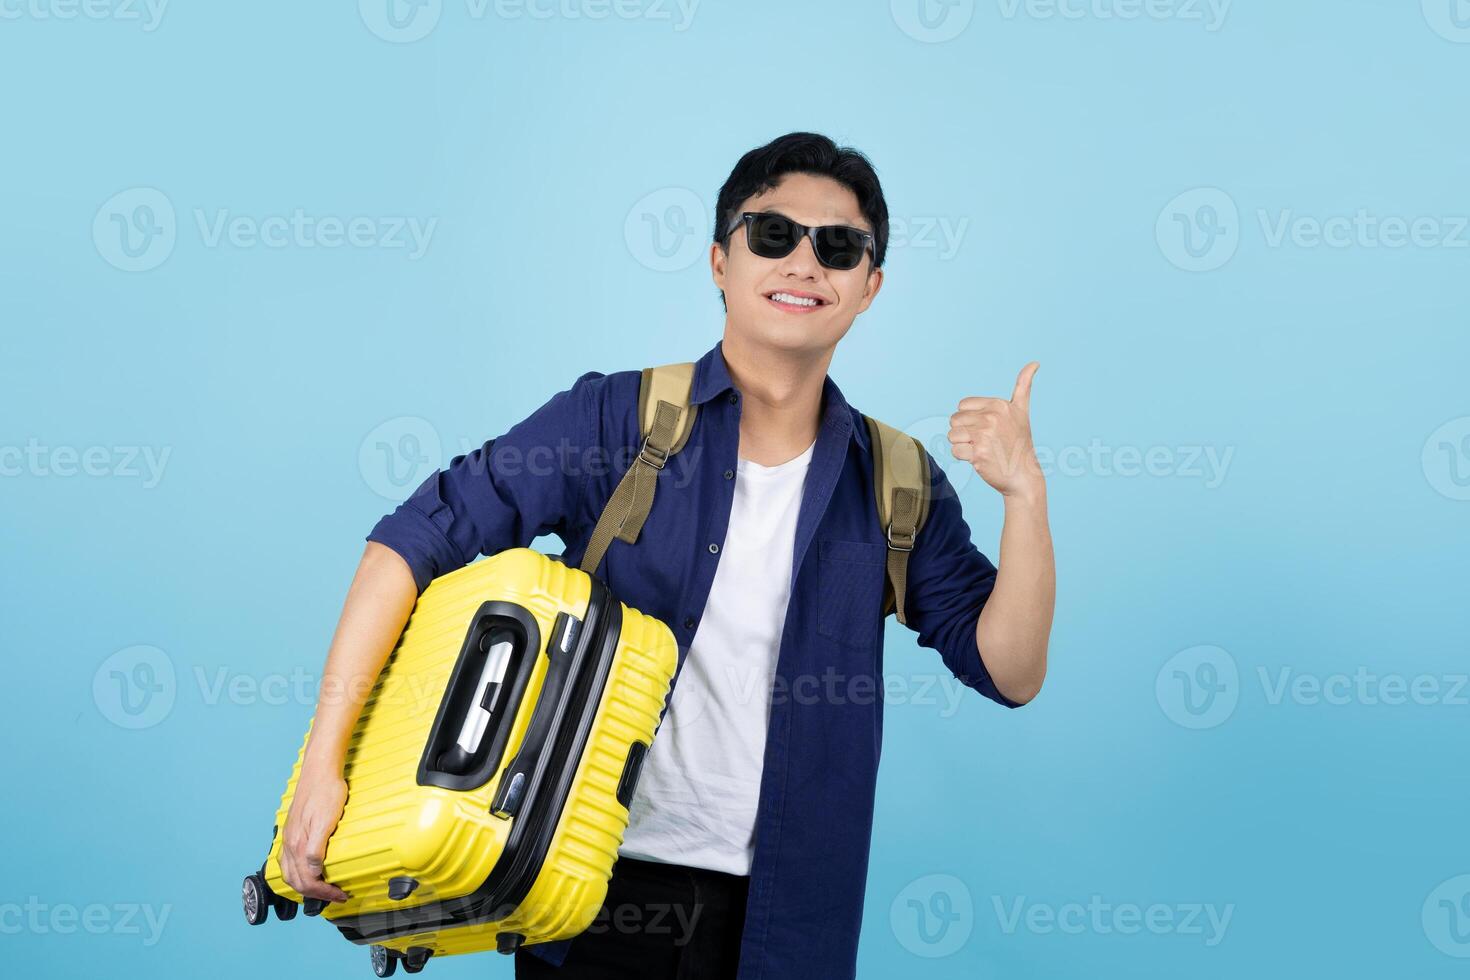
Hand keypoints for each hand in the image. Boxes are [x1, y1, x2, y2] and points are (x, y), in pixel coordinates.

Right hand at [279, 764, 349, 903]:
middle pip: (296, 881)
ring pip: (288, 873)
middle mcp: (289, 843)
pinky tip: (305, 870)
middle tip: (335, 895)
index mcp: (298, 844)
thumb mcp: (327, 821)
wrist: (320, 769)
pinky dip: (296, 873)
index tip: (340, 894)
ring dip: (304, 886)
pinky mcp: (291, 830)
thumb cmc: (327, 791)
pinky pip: (287, 860)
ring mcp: (288, 837)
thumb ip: (316, 849)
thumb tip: (313, 871)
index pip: (308, 881)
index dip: (325, 892)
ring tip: (320, 889)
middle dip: (315, 893)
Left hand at [948, 362, 1043, 498]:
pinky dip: (963, 457)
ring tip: (982, 449)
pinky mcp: (977, 453)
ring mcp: (984, 436)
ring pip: (952, 435)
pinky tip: (979, 459)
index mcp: (999, 405)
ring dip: (962, 445)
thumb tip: (1035, 362)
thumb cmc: (1019, 443)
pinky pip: (954, 450)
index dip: (970, 419)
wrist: (1023, 475)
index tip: (989, 428)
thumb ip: (1024, 386)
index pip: (962, 406)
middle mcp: (992, 418)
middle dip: (965, 432)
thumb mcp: (1022, 411)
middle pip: (954, 420)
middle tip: (986, 441)